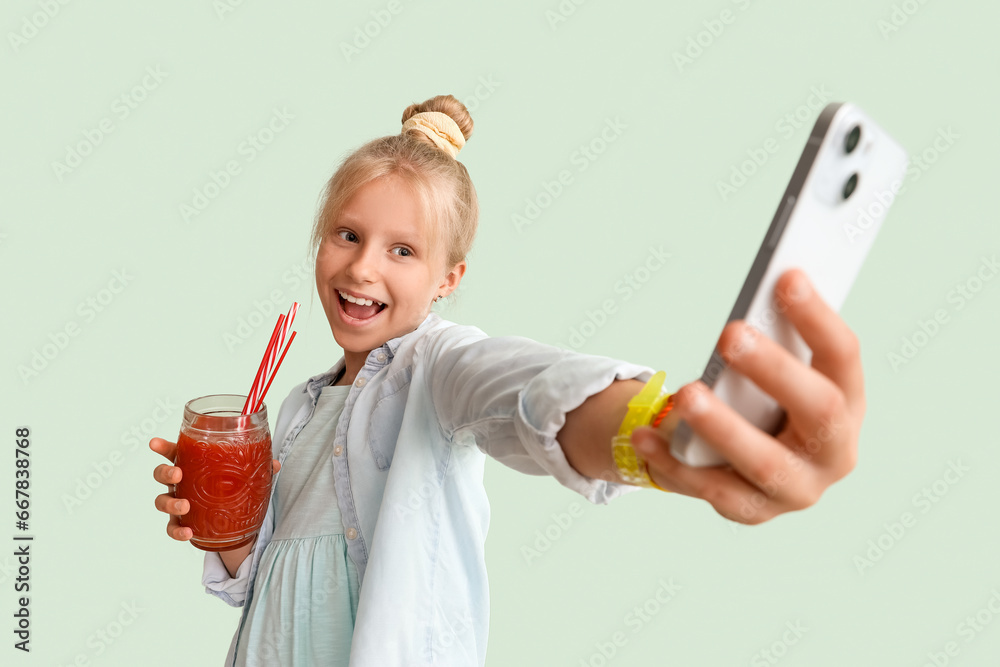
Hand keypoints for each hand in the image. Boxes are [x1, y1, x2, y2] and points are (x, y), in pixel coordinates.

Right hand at [149, 437, 280, 540]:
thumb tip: (274, 464)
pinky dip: (177, 531)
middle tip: (177, 474)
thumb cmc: (233, 487)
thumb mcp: (247, 476)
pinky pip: (172, 528)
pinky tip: (188, 533)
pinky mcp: (182, 523)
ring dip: (170, 503)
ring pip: (161, 501)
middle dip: (165, 472)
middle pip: (162, 474)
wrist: (234, 520)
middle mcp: (182, 482)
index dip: (163, 447)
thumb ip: (259, 468)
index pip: (175, 452)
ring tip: (185, 506)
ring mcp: (179, 502)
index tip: (155, 443)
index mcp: (193, 464)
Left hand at [630, 268, 863, 523]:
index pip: (844, 356)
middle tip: (730, 333)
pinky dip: (674, 461)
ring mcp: (798, 488)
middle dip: (775, 370)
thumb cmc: (761, 399)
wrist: (739, 462)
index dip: (818, 318)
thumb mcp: (771, 372)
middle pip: (818, 410)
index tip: (787, 277)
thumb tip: (758, 292)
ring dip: (723, 426)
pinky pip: (714, 489)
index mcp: (848, 402)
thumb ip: (769, 339)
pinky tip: (643, 435)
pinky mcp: (755, 512)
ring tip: (684, 394)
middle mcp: (835, 451)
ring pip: (765, 462)